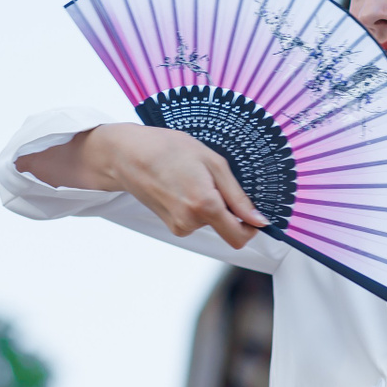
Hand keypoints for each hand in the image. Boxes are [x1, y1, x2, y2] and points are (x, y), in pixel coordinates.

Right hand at [22, 124, 267, 248]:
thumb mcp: (213, 163)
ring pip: (211, 223)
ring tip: (194, 178)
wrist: (128, 155)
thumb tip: (258, 220)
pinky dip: (197, 206)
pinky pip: (196, 221)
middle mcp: (191, 221)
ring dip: (210, 204)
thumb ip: (238, 197)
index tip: (253, 213)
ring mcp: (179, 226)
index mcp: (205, 205)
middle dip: (228, 209)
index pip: (240, 237)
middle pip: (226, 227)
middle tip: (213, 180)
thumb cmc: (169, 149)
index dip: (252, 227)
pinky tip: (184, 186)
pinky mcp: (171, 226)